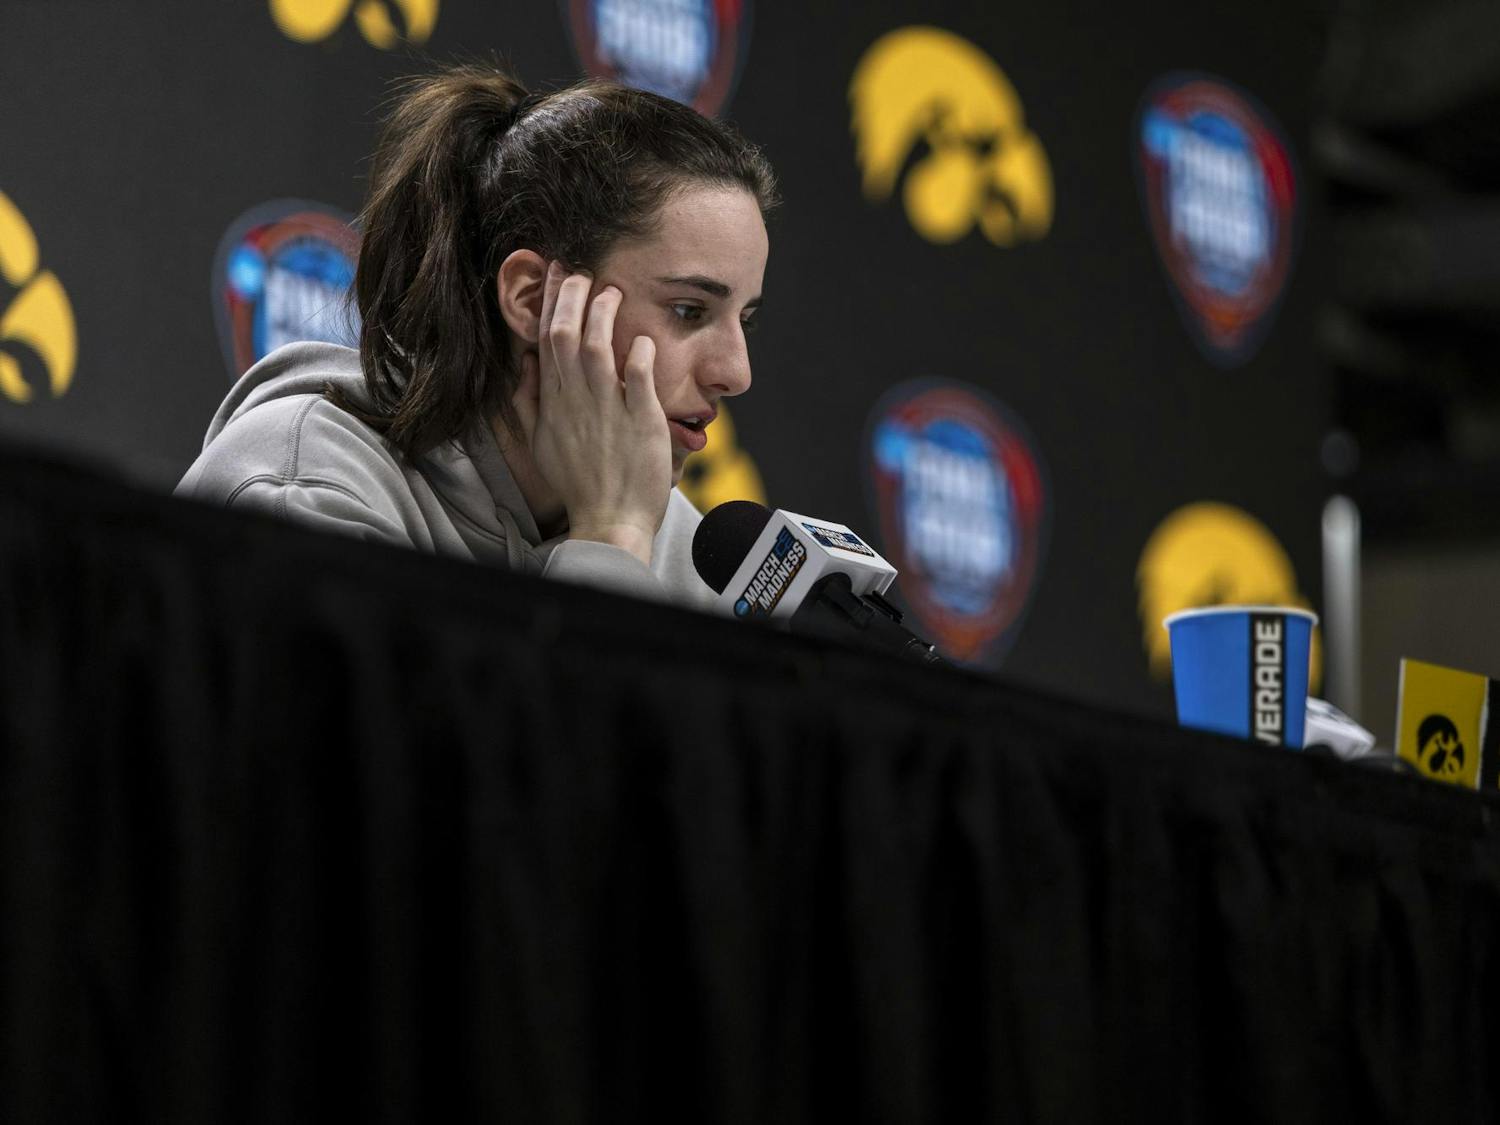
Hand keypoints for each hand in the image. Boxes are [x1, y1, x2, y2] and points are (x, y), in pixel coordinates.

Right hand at [512, 262, 670, 565]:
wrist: (609, 521)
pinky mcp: (640, 423)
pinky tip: (644, 338)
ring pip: (598, 349)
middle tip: (582, 269)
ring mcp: (608, 411)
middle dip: (571, 296)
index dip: (549, 303)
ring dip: (604, 315)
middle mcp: (576, 402)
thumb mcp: (542, 444)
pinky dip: (640, 355)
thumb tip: (523, 365)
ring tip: (612, 291)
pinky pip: (638, 380)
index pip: (546, 341)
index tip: (554, 273)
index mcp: (553, 404)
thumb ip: (528, 404)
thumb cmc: (579, 485)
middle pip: (566, 336)